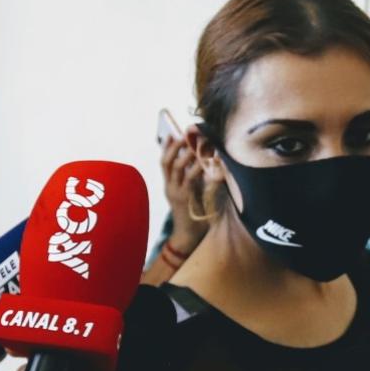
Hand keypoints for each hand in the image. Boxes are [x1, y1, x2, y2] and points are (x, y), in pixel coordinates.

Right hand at [161, 129, 206, 253]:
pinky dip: (197, 169)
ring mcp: (175, 193)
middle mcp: (170, 187)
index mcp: (170, 185)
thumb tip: (205, 165)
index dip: (166, 148)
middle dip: (175, 147)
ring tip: (195, 145)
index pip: (164, 163)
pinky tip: (204, 163)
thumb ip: (194, 182)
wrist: (188, 236)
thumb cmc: (193, 216)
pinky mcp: (185, 199)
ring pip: (176, 168)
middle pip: (167, 162)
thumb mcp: (192, 196)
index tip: (171, 134)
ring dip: (186, 155)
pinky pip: (190, 180)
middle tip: (184, 135)